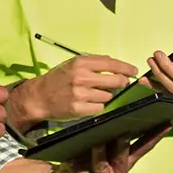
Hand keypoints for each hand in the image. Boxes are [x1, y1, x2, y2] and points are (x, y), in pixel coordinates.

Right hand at [12, 54, 139, 126]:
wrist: (39, 96)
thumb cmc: (58, 79)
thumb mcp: (73, 64)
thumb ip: (93, 63)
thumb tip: (116, 65)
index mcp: (81, 63)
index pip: (111, 63)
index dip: (126, 67)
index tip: (134, 71)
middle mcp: (81, 77)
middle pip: (116, 81)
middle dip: (122, 83)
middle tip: (121, 84)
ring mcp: (80, 94)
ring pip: (108, 96)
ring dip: (106, 96)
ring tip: (94, 94)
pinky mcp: (79, 109)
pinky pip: (100, 108)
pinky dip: (97, 106)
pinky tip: (88, 103)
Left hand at [40, 128, 168, 172]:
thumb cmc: (81, 168)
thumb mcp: (97, 154)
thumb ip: (106, 142)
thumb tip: (111, 119)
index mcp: (123, 165)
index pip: (141, 149)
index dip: (154, 137)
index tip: (166, 124)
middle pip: (122, 156)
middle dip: (122, 143)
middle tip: (122, 129)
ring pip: (103, 165)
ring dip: (99, 152)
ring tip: (95, 142)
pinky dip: (76, 165)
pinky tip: (70, 158)